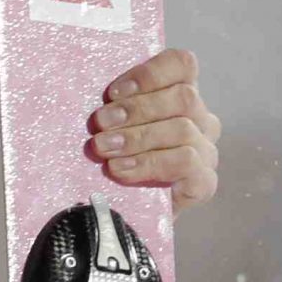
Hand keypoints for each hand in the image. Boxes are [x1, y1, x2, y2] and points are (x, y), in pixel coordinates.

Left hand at [86, 47, 220, 212]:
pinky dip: (149, 164)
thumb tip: (76, 87)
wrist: (119, 216)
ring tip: (103, 149)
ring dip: (137, 137)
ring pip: (183, 129)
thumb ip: (108, 106)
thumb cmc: (108, 160)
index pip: (182, 65)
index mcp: (177, 95)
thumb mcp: (106, 127)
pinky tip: (121, 170)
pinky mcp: (203, 182)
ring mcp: (205, 151)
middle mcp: (199, 120)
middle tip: (99, 124)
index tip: (112, 92)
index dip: (149, 73)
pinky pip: (186, 163)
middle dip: (135, 109)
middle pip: (183, 97)